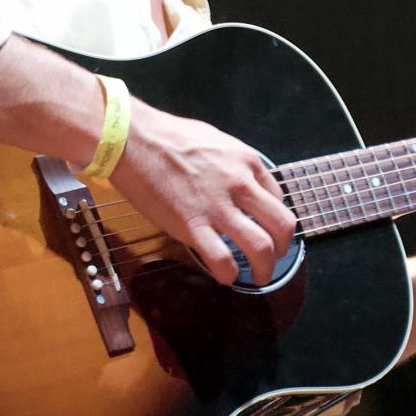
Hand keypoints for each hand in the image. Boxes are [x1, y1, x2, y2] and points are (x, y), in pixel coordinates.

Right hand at [109, 100, 295, 285]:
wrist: (133, 140)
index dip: (273, 220)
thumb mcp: (216, 140)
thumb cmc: (169, 136)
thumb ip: (234, 163)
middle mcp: (240, 185)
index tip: (264, 229)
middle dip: (282, 249)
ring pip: (261, 248)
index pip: (278, 199)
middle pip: (282, 226)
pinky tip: (225, 276)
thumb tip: (241, 179)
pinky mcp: (192, 225)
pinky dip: (229, 275)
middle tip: (272, 258)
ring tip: (257, 278)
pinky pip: (222, 260)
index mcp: (247, 162)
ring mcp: (218, 207)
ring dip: (264, 270)